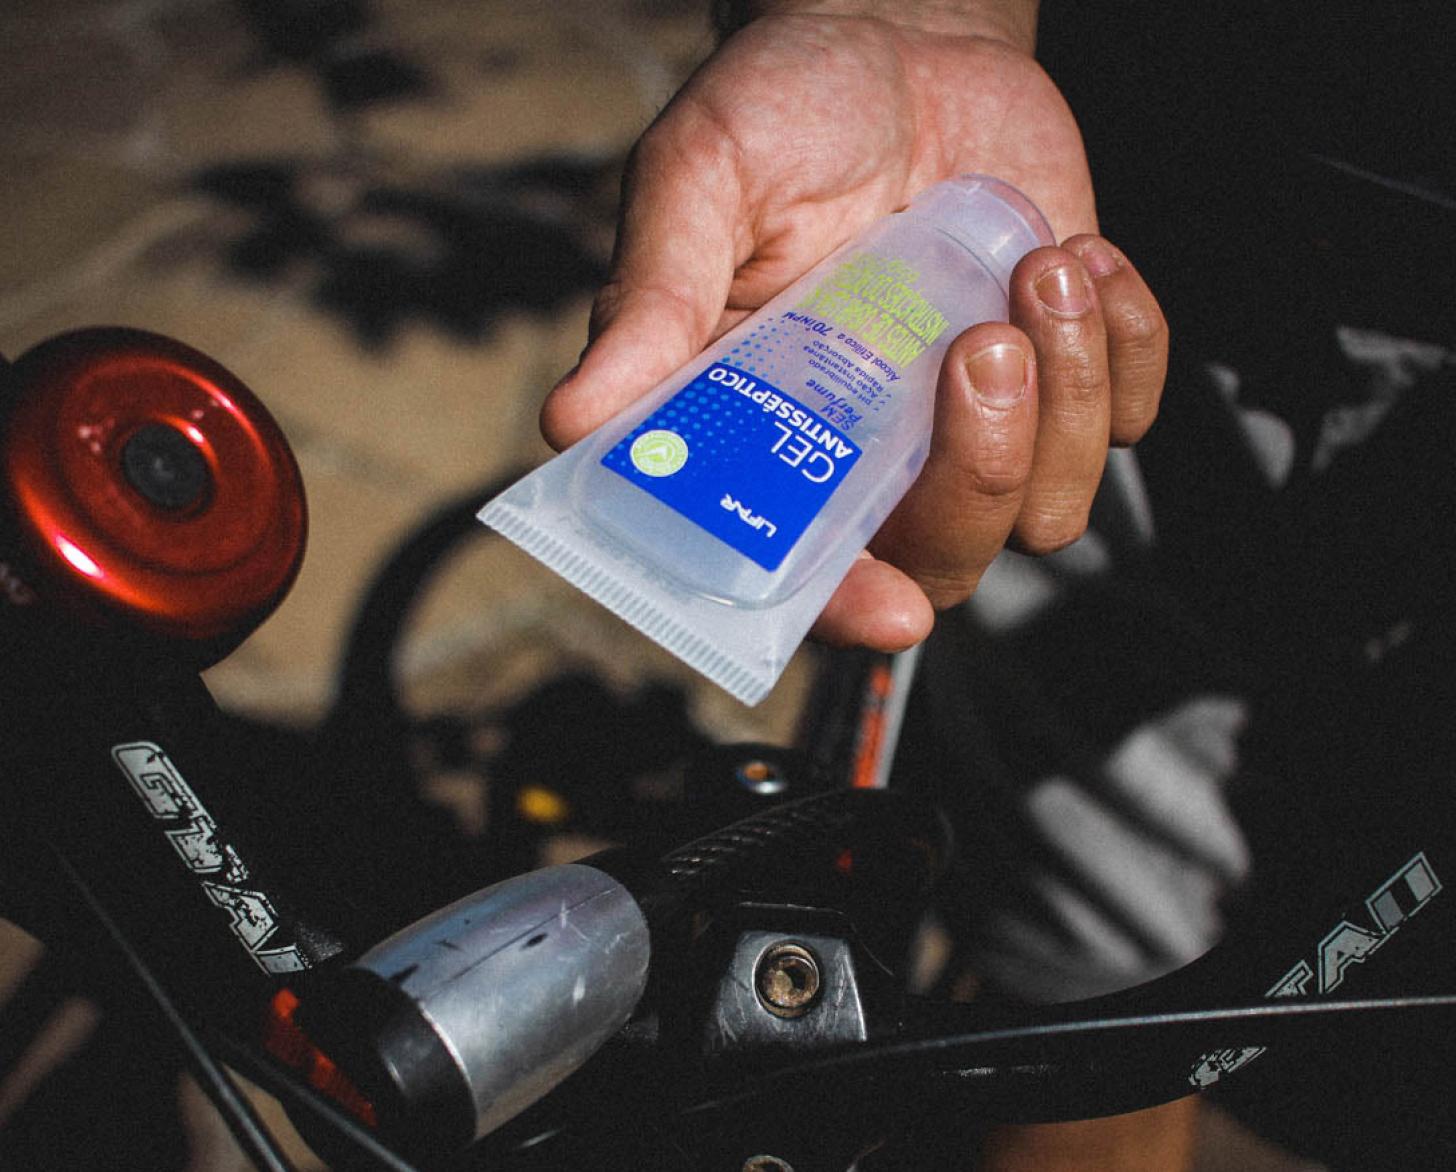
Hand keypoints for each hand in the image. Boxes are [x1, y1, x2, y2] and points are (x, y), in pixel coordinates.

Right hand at [541, 4, 1166, 649]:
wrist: (898, 35)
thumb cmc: (779, 109)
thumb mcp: (699, 184)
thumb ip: (653, 300)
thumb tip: (568, 419)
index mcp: (769, 430)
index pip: (806, 564)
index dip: (849, 607)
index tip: (896, 610)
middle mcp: (873, 446)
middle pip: (948, 554)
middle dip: (983, 471)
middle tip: (977, 343)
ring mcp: (974, 413)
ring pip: (1053, 506)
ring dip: (1071, 395)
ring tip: (1037, 269)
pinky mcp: (1064, 365)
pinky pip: (1131, 418)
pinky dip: (1130, 346)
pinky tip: (1081, 262)